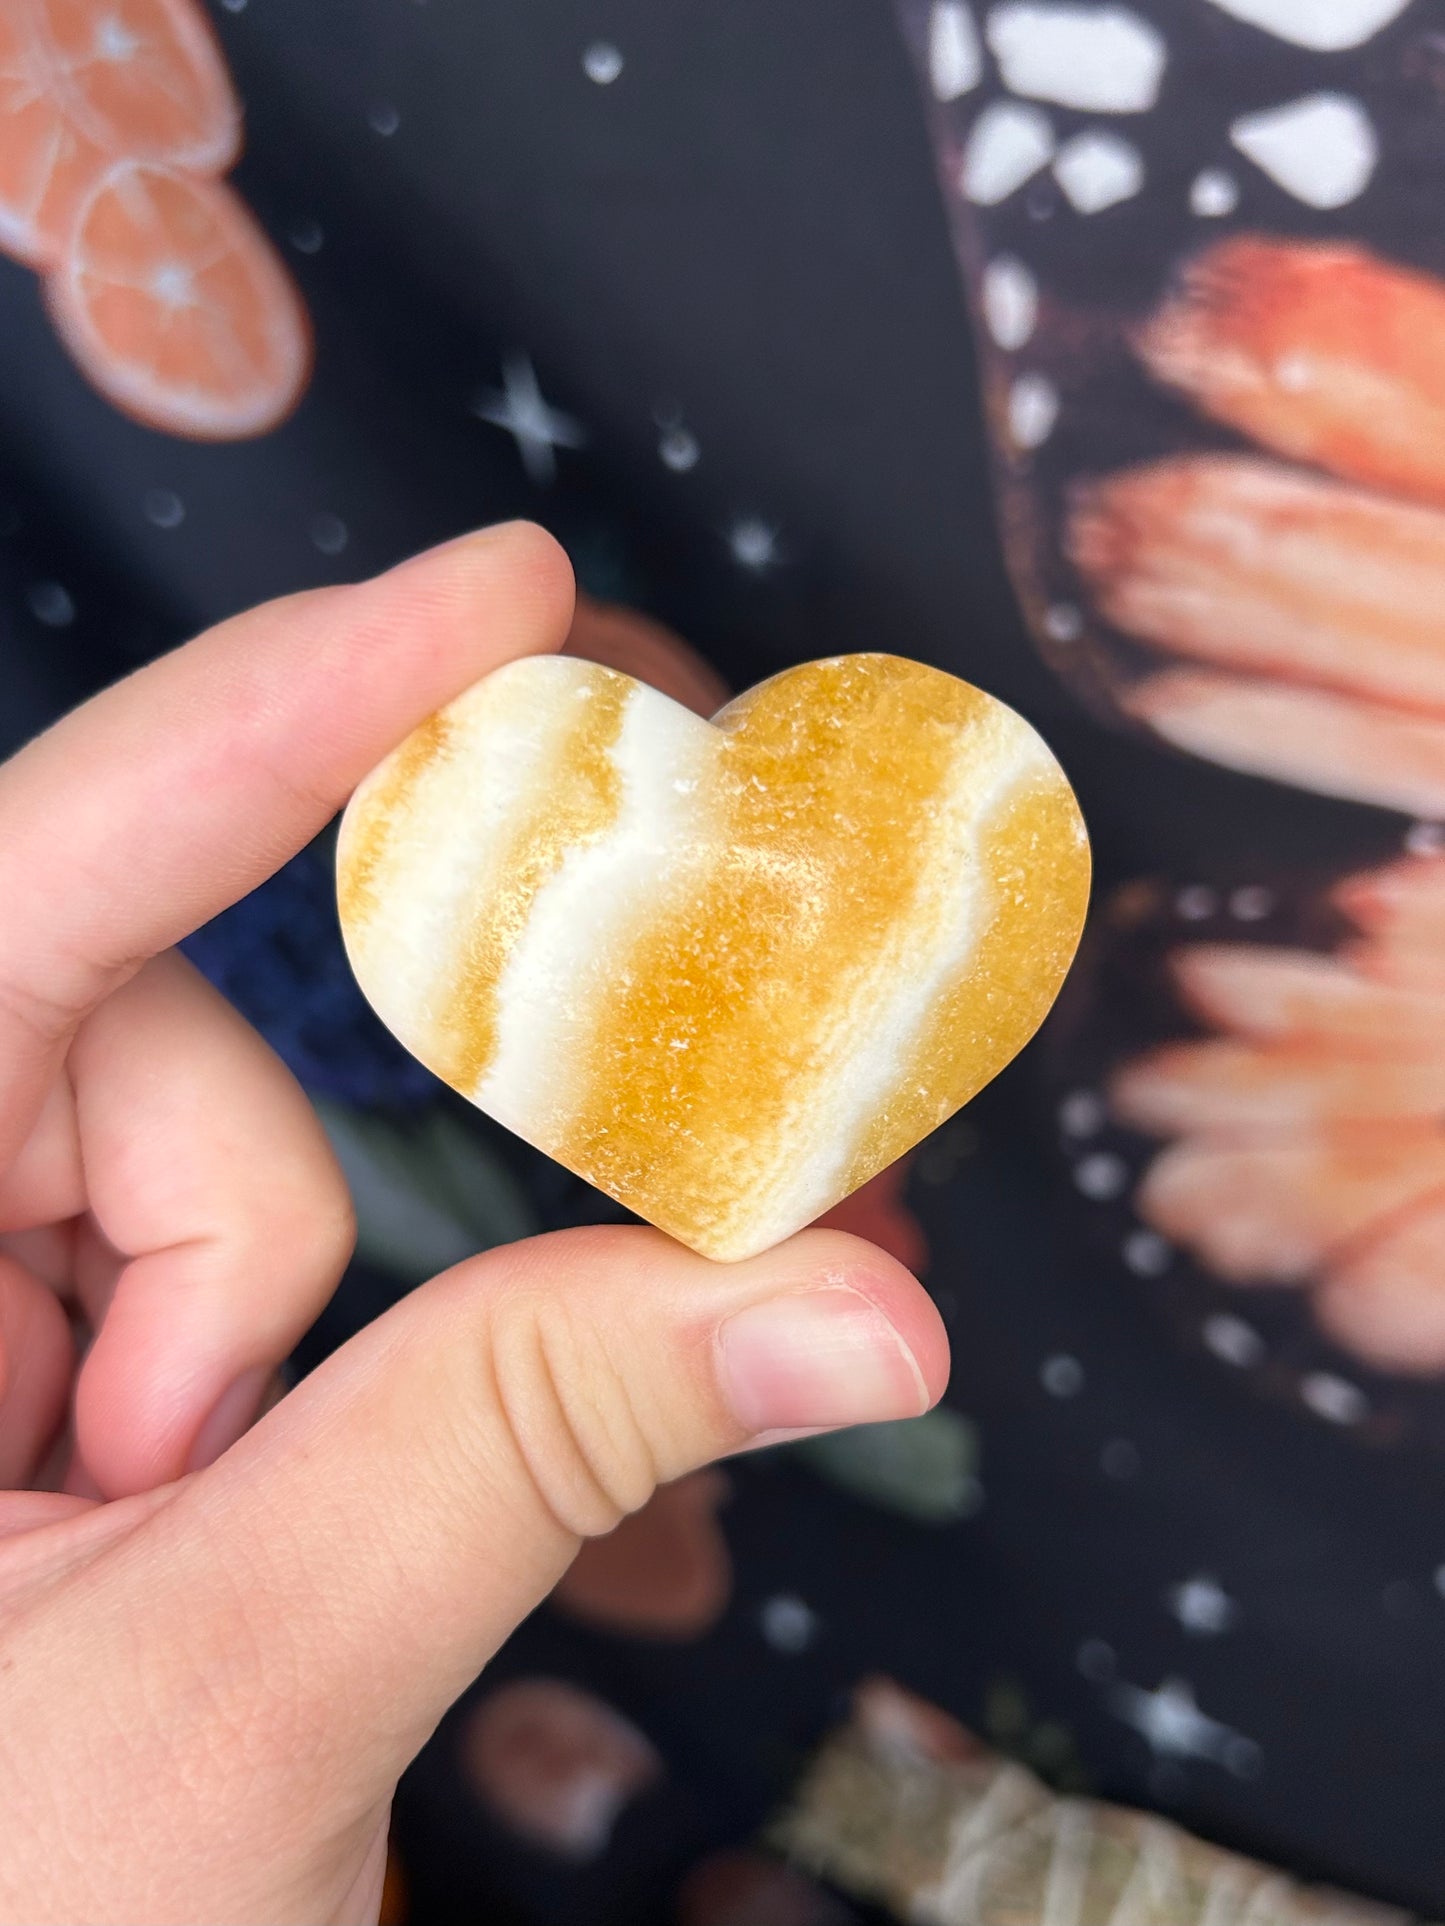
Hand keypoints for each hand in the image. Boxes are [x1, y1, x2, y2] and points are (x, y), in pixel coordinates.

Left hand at [0, 524, 946, 1923]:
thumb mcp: (246, 1689)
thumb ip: (537, 1437)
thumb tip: (864, 1303)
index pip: (32, 898)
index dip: (272, 716)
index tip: (500, 596)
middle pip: (129, 1047)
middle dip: (263, 1231)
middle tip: (276, 1412)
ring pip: (182, 1157)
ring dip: (250, 1339)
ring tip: (179, 1558)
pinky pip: (189, 1238)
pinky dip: (245, 1345)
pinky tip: (178, 1509)